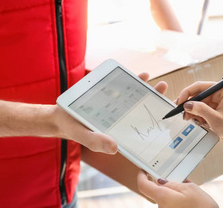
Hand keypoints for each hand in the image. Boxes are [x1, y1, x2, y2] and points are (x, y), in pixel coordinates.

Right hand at [52, 72, 166, 154]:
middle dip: (153, 97)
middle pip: (141, 108)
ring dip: (144, 87)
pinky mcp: (109, 97)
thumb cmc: (73, 128)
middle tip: (162, 87)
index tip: (164, 109)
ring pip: (134, 97)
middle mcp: (120, 118)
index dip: (153, 119)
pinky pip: (123, 89)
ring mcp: (116, 107)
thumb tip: (114, 147)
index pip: (141, 125)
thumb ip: (96, 141)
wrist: (58, 116)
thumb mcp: (83, 135)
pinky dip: (131, 81)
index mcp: (119, 131)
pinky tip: (138, 75)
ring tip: (151, 77)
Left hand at [137, 170, 217, 207]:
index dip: (141, 176)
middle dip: (166, 186)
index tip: (142, 171)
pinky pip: (170, 206)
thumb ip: (173, 183)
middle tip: (180, 183)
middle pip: (156, 192)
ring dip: (173, 195)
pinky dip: (176, 203)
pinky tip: (189, 204)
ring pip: (165, 200)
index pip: (143, 186)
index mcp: (163, 198)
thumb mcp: (190, 188)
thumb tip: (161, 181)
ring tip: (189, 197)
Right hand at [179, 82, 222, 150]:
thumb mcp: (216, 119)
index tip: (179, 101)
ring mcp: (217, 103)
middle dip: (189, 104)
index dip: (187, 93)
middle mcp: (220, 94)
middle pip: (198, 95)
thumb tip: (187, 104)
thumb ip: (200, 110)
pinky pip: (202, 111)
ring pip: (198, 104)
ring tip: (189, 119)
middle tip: (181, 113)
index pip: (200, 86)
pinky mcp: (216, 111)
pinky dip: (198, 116)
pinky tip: (199, 123)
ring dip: (193, 111)